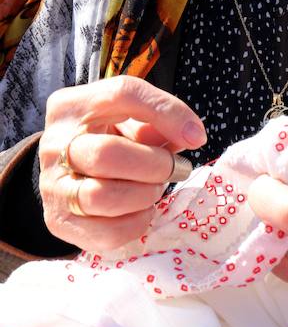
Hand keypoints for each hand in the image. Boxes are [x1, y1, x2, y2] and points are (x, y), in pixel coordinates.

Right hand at [39, 77, 206, 251]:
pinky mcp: (58, 221)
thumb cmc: (105, 136)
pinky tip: (142, 209)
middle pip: (108, 154)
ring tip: (155, 188)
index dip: (166, 113)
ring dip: (144, 195)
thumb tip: (191, 136)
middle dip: (154, 165)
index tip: (195, 135)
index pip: (123, 94)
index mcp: (73, 105)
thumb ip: (156, 120)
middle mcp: (54, 142)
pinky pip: (106, 232)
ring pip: (103, 196)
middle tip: (175, 168)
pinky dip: (136, 223)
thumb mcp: (126, 117)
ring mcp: (52, 185)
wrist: (64, 169)